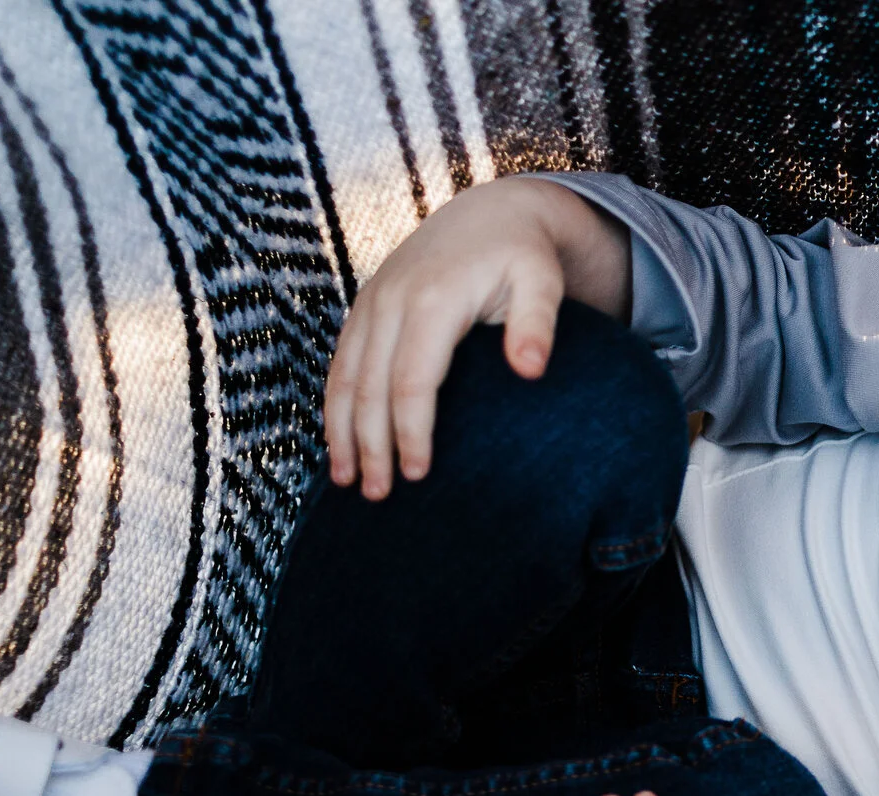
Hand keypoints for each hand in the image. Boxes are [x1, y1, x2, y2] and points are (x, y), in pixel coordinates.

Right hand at [324, 176, 629, 500]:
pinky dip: (336, 405)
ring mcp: (371, 303)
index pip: (412, 381)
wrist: (490, 214)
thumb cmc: (523, 257)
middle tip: (379, 497)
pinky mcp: (364, 308)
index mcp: (431, 300)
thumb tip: (532, 371)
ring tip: (348, 482)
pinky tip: (340, 443)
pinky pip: (340, 362)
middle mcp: (390, 301)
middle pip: (370, 386)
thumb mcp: (542, 282)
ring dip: (342, 431)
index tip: (419, 476)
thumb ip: (538, 324)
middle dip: (371, 445)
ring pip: (344, 377)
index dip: (411, 431)